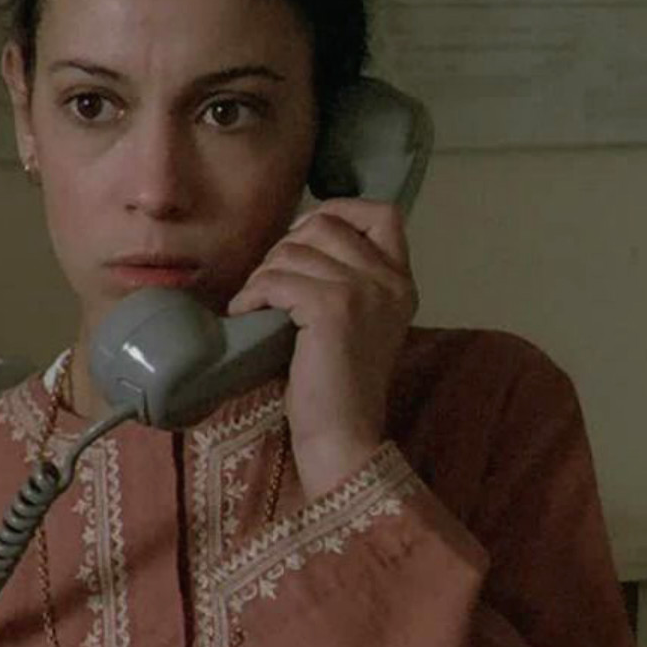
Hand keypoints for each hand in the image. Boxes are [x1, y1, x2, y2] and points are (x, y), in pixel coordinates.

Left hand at [227, 198, 416, 496]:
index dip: (338, 211)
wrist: (342, 435)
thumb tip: (297, 236)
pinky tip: (245, 315)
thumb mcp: (356, 320)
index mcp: (401, 282)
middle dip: (284, 248)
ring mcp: (365, 291)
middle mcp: (391, 281)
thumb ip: (346, 278)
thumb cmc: (334, 383)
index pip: (383, 213)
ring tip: (256, 306)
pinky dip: (251, 295)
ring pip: (292, 251)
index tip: (303, 238)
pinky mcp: (334, 308)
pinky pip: (276, 279)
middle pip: (324, 224)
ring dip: (261, 275)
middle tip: (269, 286)